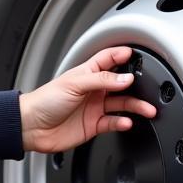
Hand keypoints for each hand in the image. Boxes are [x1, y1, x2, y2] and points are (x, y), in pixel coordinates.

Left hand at [19, 45, 157, 152]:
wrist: (31, 127)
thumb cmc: (45, 100)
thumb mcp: (74, 84)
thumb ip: (102, 80)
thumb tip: (125, 78)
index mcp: (87, 73)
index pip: (109, 59)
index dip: (123, 55)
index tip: (139, 56)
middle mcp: (94, 89)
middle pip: (121, 84)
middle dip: (137, 87)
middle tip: (151, 91)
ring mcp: (94, 107)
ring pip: (122, 105)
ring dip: (136, 107)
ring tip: (147, 110)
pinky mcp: (94, 125)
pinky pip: (113, 122)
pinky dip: (122, 122)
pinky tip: (126, 122)